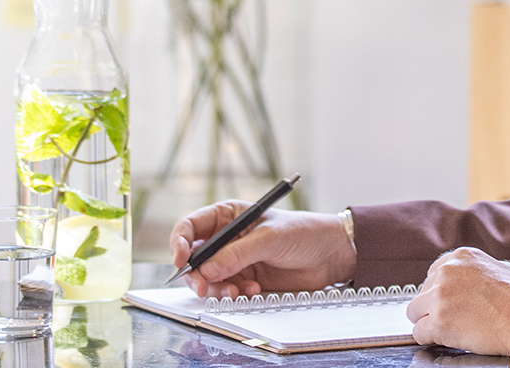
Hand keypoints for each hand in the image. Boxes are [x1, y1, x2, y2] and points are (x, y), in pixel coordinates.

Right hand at [169, 203, 356, 298]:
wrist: (330, 255)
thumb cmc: (303, 233)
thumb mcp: (270, 238)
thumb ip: (238, 253)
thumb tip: (208, 268)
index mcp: (229, 215)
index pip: (190, 226)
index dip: (179, 242)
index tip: (181, 260)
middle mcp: (227, 238)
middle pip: (193, 257)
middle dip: (196, 274)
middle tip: (205, 287)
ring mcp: (234, 259)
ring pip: (207, 278)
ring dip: (216, 288)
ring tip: (237, 290)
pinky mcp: (244, 278)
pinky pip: (225, 290)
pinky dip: (233, 294)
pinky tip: (252, 290)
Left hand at [405, 247, 509, 357]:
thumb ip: (494, 269)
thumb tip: (497, 276)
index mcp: (463, 257)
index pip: (434, 272)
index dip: (441, 290)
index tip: (448, 301)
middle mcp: (447, 272)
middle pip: (423, 291)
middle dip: (433, 306)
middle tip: (451, 320)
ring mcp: (440, 296)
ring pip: (414, 311)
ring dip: (427, 322)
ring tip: (446, 331)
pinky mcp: (439, 321)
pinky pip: (419, 333)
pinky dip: (429, 340)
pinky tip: (444, 340)